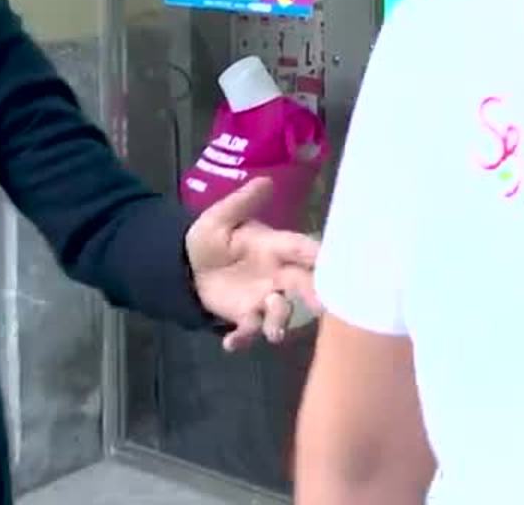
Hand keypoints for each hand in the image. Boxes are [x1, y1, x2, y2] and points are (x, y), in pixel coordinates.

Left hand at [186, 178, 321, 352]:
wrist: (186, 267)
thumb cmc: (211, 239)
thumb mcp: (220, 218)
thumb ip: (243, 203)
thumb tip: (266, 180)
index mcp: (274, 247)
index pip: (301, 250)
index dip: (319, 256)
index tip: (337, 263)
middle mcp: (277, 275)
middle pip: (302, 285)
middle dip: (314, 296)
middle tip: (323, 308)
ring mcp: (263, 298)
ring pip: (281, 312)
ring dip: (280, 322)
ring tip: (273, 332)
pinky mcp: (245, 316)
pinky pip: (249, 330)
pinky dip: (243, 339)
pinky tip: (229, 344)